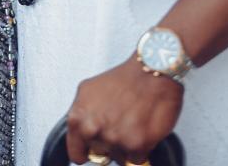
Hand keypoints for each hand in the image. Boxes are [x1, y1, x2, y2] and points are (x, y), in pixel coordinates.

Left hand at [65, 56, 182, 164]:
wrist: (152, 70)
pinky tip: (141, 127)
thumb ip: (82, 115)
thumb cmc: (125, 78)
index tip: (93, 148)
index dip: (86, 150)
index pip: (76, 152)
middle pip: (99, 155)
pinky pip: (136, 159)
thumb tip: (80, 133)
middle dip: (108, 144)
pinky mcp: (136, 145)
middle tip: (118, 123)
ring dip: (125, 145)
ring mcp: (114, 138)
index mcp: (78, 116)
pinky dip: (141, 147)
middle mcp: (93, 129)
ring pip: (118, 157)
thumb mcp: (89, 90)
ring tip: (131, 121)